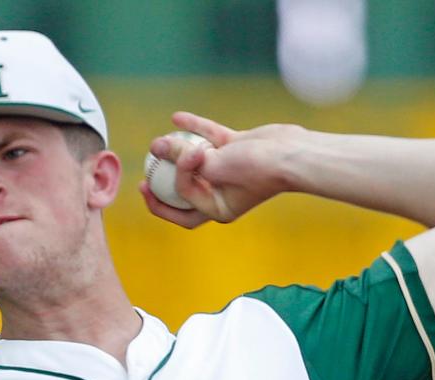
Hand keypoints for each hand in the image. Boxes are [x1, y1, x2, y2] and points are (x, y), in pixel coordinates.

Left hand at [139, 112, 303, 228]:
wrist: (291, 153)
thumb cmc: (254, 168)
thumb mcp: (213, 165)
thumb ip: (183, 157)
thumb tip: (155, 146)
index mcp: (218, 208)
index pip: (182, 206)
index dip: (159, 202)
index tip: (143, 186)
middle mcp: (222, 191)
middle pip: (186, 188)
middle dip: (165, 179)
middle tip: (146, 170)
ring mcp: (229, 169)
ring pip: (197, 160)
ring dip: (178, 150)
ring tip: (158, 141)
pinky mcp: (236, 147)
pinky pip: (210, 138)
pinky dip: (195, 129)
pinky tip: (176, 117)